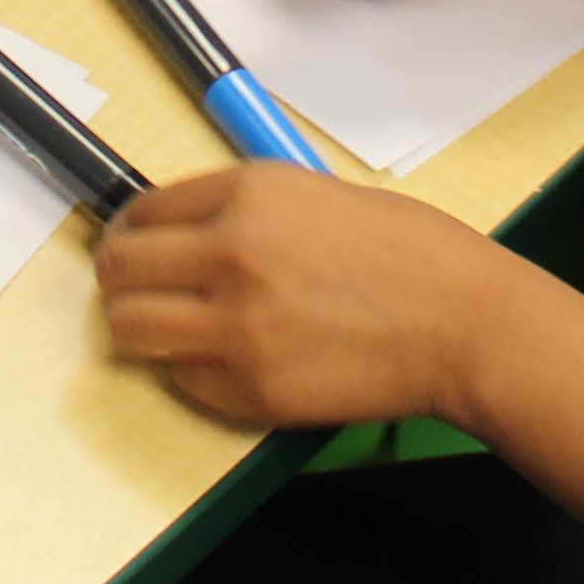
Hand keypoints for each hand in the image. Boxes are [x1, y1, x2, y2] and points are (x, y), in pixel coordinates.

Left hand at [94, 164, 522, 432]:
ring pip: (130, 329)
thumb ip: (245, 209)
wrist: (464, 323)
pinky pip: (183, 380)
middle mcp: (229, 254)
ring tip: (165, 327)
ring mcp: (237, 327)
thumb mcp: (316, 194)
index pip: (143, 210)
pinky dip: (192, 372)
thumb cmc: (410, 253)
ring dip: (139, 327)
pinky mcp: (252, 389)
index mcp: (247, 194)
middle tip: (135, 288)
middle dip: (119, 278)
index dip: (132, 230)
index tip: (135, 244)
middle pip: (119, 269)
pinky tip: (227, 359)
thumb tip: (188, 230)